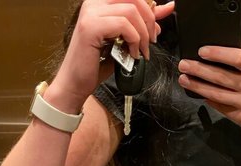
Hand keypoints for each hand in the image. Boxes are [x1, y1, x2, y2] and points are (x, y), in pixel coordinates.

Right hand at [51, 0, 174, 110]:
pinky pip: (123, 25)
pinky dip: (134, 40)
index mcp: (101, 3)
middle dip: (150, 20)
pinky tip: (131, 54)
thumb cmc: (95, 64)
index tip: (164, 15)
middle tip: (151, 41)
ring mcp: (91, 13)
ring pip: (131, 11)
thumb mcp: (124, 41)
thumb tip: (160, 16)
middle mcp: (94, 3)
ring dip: (143, 34)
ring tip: (141, 51)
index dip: (151, 5)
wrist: (76, 83)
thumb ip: (140, 26)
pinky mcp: (91, 27)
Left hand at [177, 45, 240, 133]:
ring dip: (198, 86)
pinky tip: (201, 94)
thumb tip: (218, 59)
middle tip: (184, 65)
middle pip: (221, 77)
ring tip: (185, 80)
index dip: (218, 53)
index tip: (202, 51)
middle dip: (199, 70)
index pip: (237, 58)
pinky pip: (222, 107)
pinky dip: (210, 100)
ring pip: (217, 94)